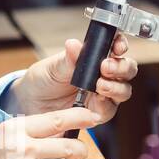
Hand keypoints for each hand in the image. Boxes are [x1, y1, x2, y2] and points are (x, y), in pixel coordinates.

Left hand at [6, 33, 137, 123]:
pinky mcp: (98, 113)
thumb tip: (74, 44)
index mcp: (95, 57)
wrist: (30, 105)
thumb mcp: (52, 67)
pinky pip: (109, 110)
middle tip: (106, 67)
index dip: (121, 45)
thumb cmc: (43, 80)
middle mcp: (104, 75)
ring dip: (116, 87)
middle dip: (122, 67)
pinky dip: (106, 105)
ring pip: (124, 90)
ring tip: (100, 85)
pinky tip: (97, 101)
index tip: (117, 46)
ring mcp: (103, 95)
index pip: (116, 47)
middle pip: (127, 70)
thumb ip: (67, 59)